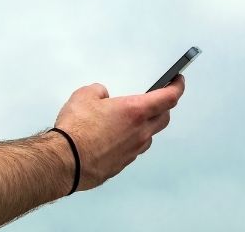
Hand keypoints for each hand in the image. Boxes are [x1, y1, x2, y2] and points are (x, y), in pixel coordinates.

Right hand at [52, 75, 183, 190]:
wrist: (66, 161)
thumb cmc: (77, 130)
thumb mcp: (84, 95)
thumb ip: (98, 91)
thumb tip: (101, 95)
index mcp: (135, 111)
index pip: (168, 97)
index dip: (177, 87)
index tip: (178, 81)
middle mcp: (140, 132)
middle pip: (164, 117)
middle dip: (164, 107)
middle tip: (157, 99)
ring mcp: (133, 150)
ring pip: (149, 136)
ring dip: (145, 126)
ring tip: (128, 120)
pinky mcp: (123, 164)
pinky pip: (134, 149)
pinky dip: (130, 140)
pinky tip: (114, 137)